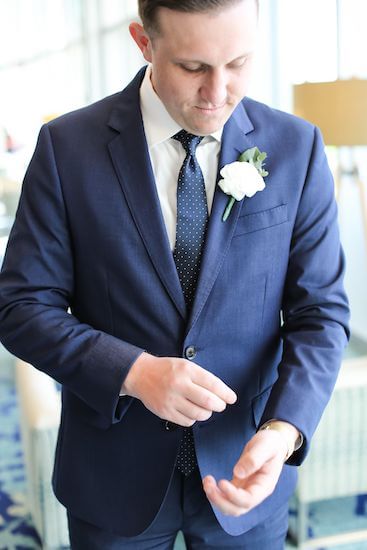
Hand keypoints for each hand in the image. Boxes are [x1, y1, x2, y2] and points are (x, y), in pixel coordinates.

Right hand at [122, 352, 236, 425]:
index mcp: (187, 370)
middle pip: (208, 401)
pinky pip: (187, 422)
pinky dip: (193, 418)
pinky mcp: (165, 412)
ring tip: (205, 408)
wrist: (142, 375)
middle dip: (219, 405)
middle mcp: (179, 385)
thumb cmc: (168, 369)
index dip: (226, 393)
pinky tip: (191, 411)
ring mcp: (171, 400)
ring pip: (199, 414)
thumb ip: (202, 378)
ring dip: (207, 413)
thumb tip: (223, 393)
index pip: (212, 384)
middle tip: (220, 405)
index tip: (231, 398)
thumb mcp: (186, 365)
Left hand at [202, 429, 289, 516]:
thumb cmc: (271, 444)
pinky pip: (226, 496)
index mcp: (265, 486)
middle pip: (237, 509)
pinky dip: (216, 493)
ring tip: (207, 481)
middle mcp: (256, 493)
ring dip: (215, 498)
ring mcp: (246, 490)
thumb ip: (253, 459)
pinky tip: (208, 481)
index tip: (221, 482)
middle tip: (208, 484)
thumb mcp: (265, 447)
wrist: (273, 443)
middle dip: (220, 501)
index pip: (248, 500)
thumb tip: (238, 473)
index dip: (233, 495)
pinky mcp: (239, 485)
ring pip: (229, 506)